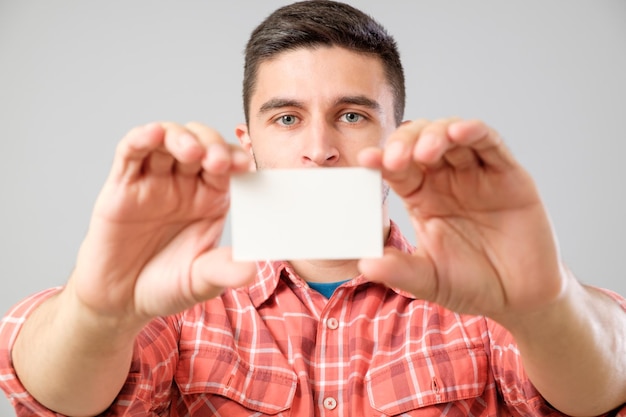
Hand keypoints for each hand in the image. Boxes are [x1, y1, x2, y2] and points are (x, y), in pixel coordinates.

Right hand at [70, 122, 255, 324]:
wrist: (120, 302)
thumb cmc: (164, 286)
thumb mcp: (199, 282)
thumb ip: (223, 271)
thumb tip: (251, 270)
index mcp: (211, 198)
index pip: (228, 166)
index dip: (236, 159)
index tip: (244, 165)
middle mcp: (185, 184)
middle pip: (201, 143)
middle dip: (212, 144)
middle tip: (219, 161)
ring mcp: (154, 181)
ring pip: (167, 140)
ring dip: (181, 137)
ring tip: (192, 150)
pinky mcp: (123, 185)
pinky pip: (131, 153)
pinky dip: (142, 138)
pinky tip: (154, 134)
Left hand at [358, 118, 564, 318]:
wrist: (520, 298)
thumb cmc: (471, 284)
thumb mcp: (429, 280)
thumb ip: (399, 270)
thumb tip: (364, 264)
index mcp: (422, 198)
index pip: (397, 170)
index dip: (381, 161)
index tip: (366, 160)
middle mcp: (446, 180)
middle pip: (420, 142)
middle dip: (405, 143)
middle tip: (395, 158)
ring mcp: (477, 174)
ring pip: (452, 135)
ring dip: (436, 134)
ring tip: (425, 150)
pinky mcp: (508, 175)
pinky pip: (491, 145)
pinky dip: (475, 132)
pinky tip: (460, 131)